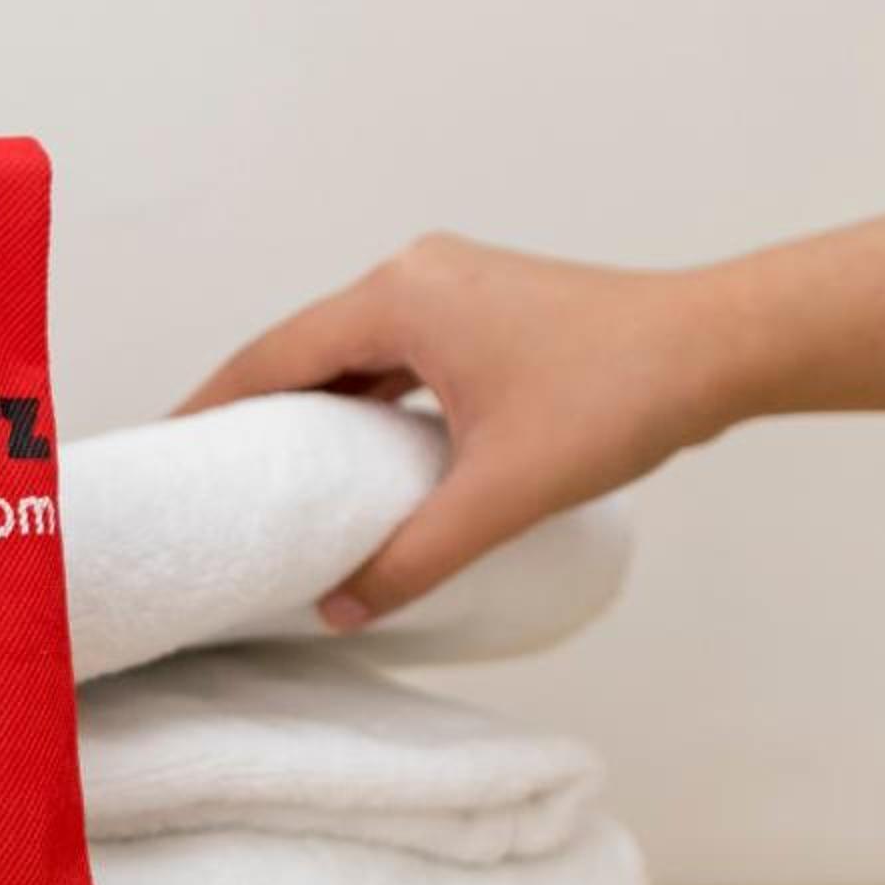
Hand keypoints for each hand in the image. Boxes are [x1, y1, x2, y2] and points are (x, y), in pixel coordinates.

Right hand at [178, 234, 749, 628]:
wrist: (720, 347)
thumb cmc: (616, 399)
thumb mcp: (501, 493)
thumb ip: (413, 556)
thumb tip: (340, 610)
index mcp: (399, 297)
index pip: (272, 355)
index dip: (211, 407)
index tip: (164, 451)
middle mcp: (415, 274)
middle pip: (305, 346)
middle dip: (253, 408)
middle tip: (204, 472)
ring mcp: (454, 284)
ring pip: (355, 348)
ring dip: (314, 404)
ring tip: (268, 469)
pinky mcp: (487, 306)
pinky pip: (399, 350)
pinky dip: (367, 395)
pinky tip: (358, 448)